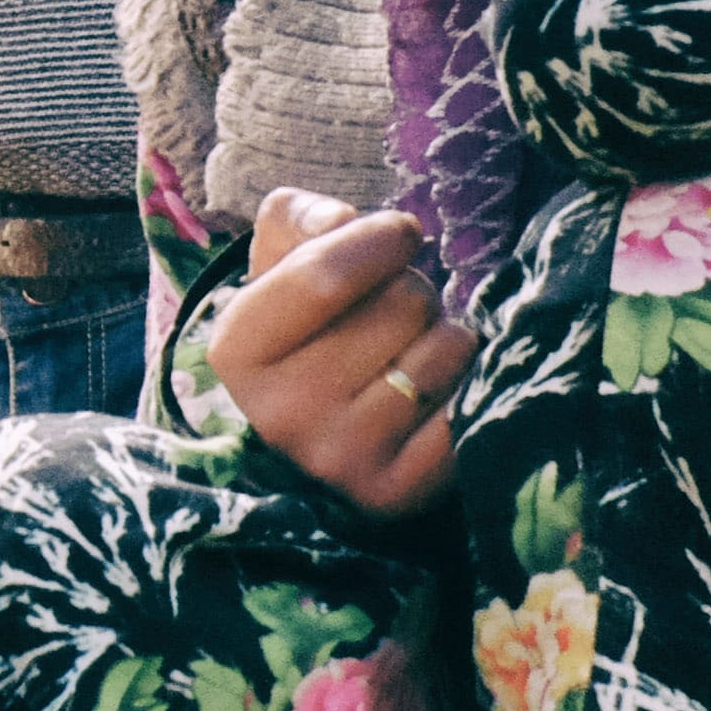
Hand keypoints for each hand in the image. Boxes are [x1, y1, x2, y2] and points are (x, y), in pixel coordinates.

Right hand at [205, 188, 471, 520]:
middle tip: (392, 312)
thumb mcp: (277, 268)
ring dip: (445, 335)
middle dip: (415, 288)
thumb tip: (341, 220)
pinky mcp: (399, 491)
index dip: (378, 239)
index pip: (324, 276)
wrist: (311, 441)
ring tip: (411, 353)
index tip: (399, 234)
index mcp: (237, 352)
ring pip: (447, 348)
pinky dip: (468, 384)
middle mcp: (280, 412)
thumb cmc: (305, 334)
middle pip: (403, 304)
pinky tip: (433, 394)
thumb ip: (298, 220)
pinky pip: (473, 402)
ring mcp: (340, 458)